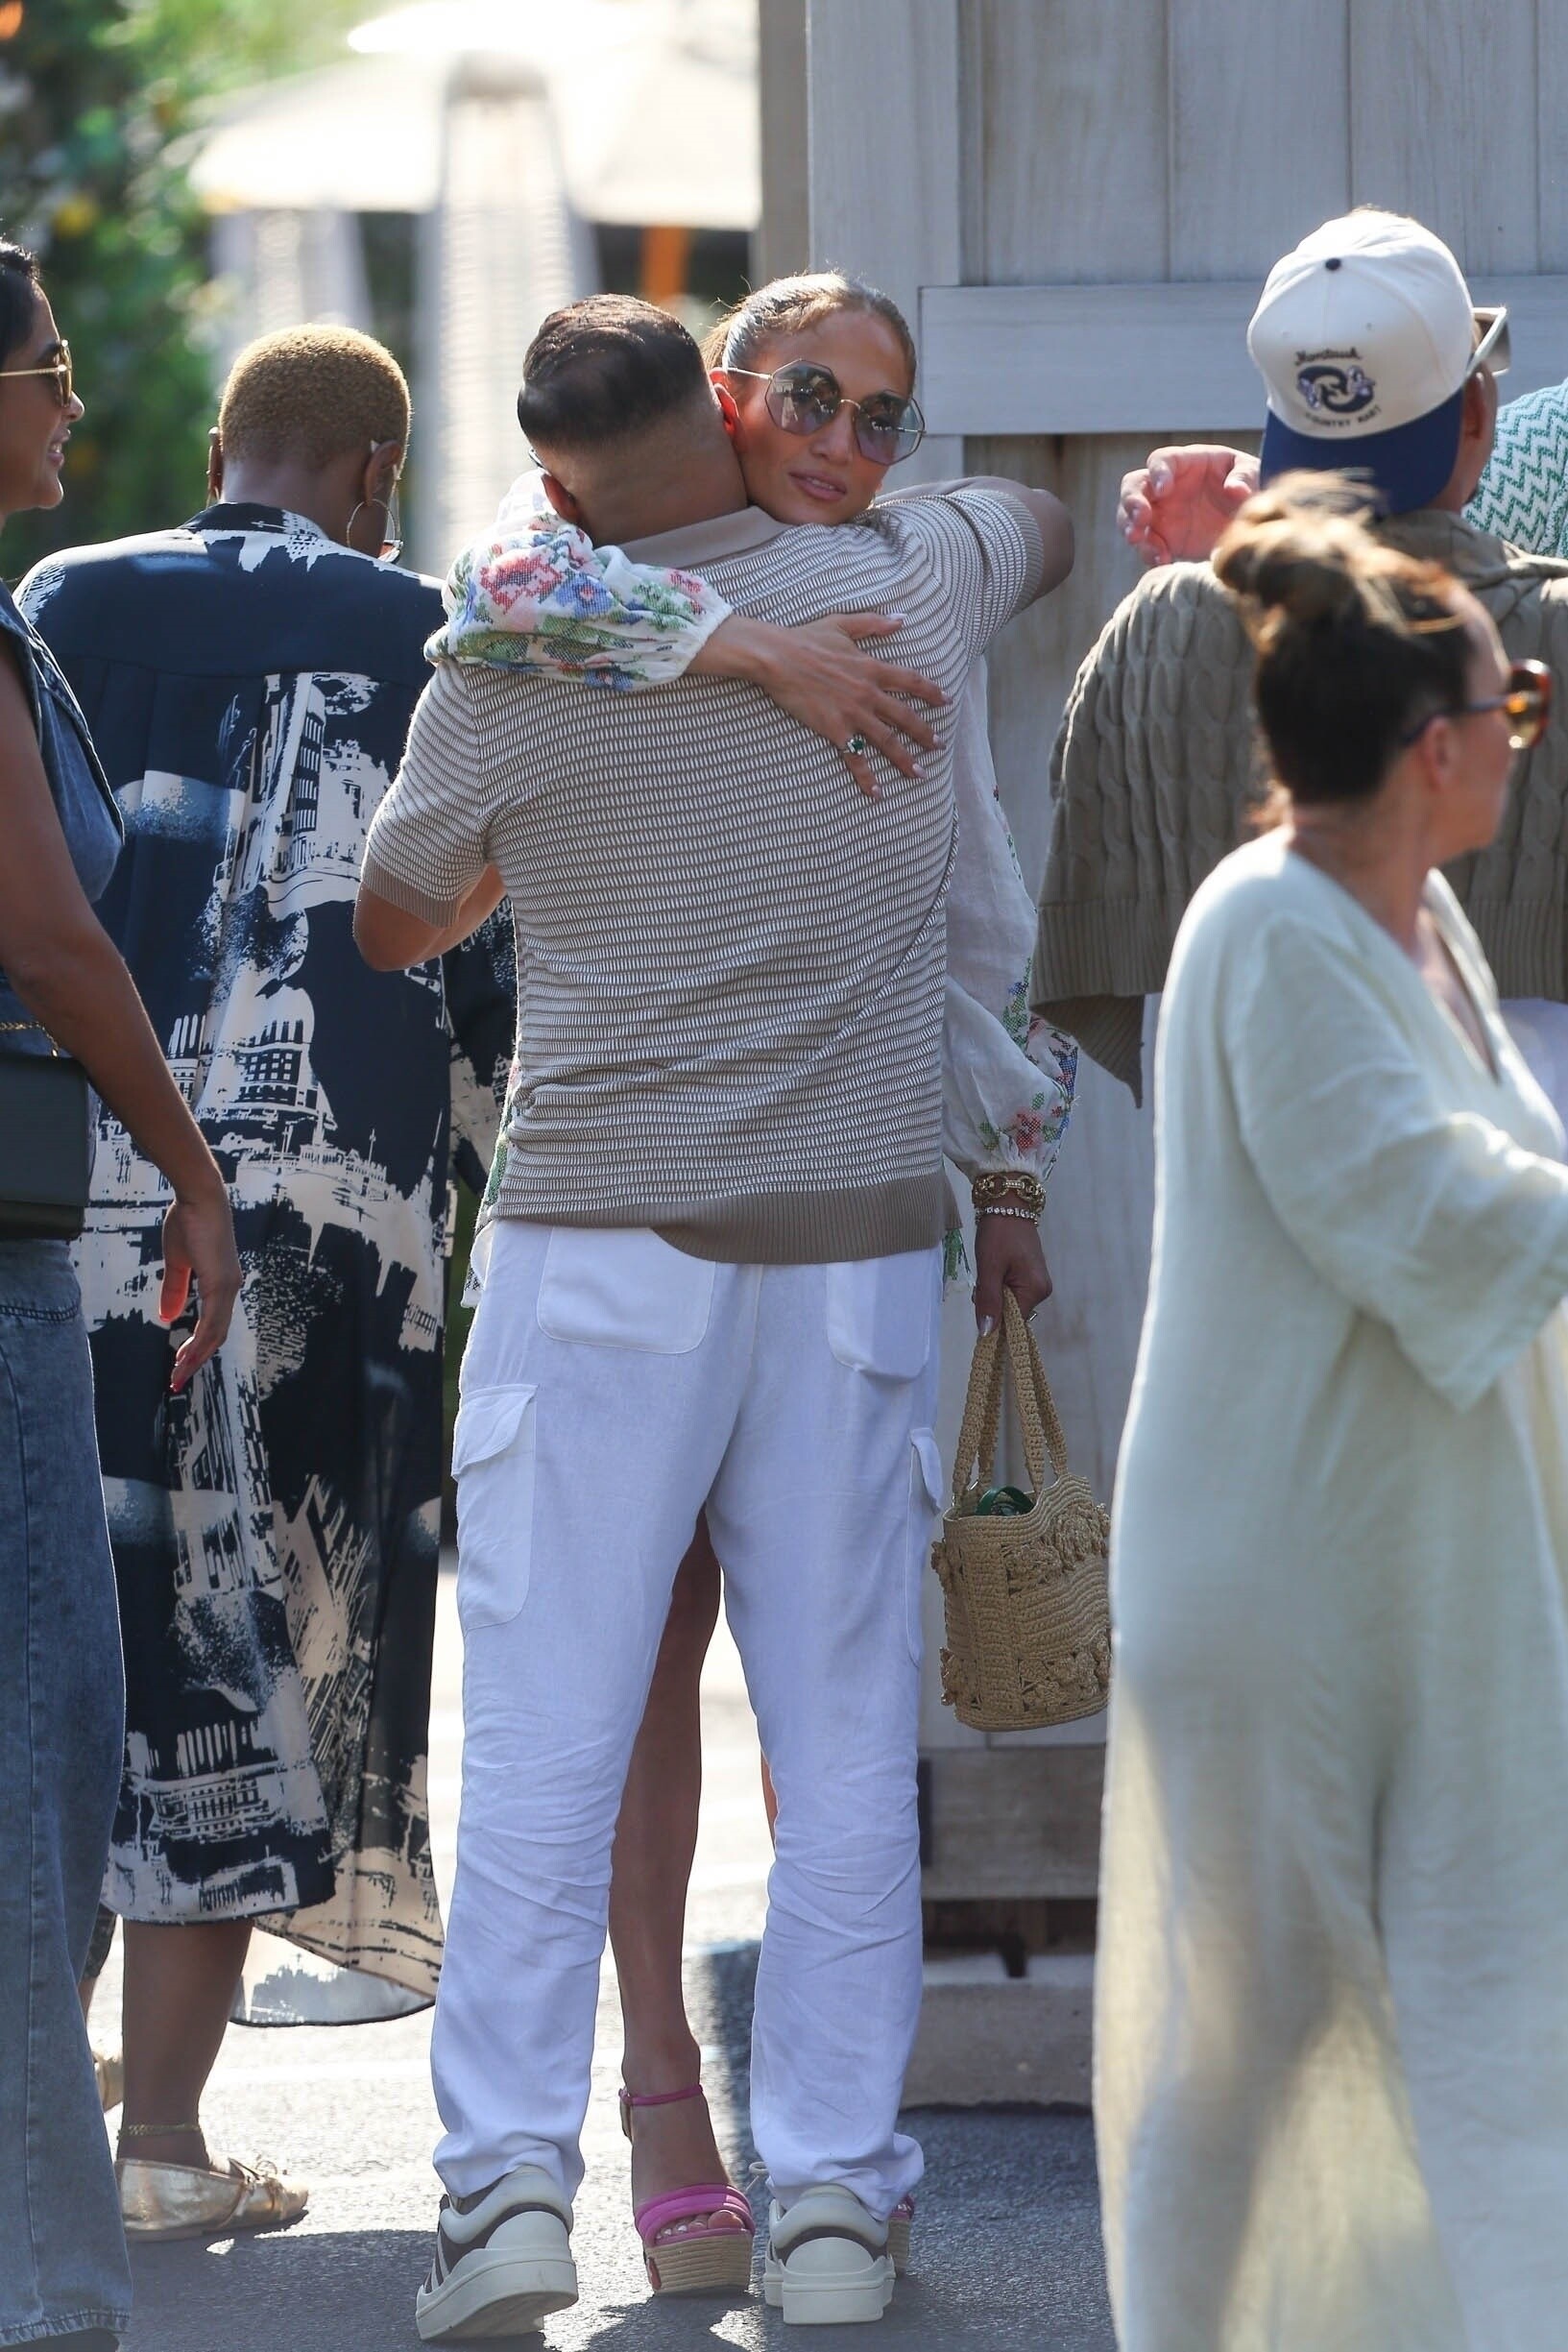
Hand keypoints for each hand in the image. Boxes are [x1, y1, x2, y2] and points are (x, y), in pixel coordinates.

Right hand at [159, 1179, 240, 1392]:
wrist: (199, 1197)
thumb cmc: (188, 1221)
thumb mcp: (177, 1261)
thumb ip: (175, 1289)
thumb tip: (168, 1317)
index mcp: (221, 1284)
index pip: (213, 1325)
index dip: (198, 1347)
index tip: (180, 1364)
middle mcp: (229, 1288)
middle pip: (216, 1336)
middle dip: (197, 1360)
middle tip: (178, 1380)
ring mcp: (228, 1286)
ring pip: (215, 1333)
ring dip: (196, 1356)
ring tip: (178, 1374)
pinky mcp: (221, 1282)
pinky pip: (213, 1319)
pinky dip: (201, 1340)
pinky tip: (187, 1354)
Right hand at [704, 612, 946, 798]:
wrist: (778, 659)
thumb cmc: (806, 639)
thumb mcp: (843, 624)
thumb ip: (874, 623)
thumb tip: (901, 619)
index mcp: (872, 668)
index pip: (912, 681)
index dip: (932, 692)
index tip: (946, 702)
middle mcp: (868, 693)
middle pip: (906, 717)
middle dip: (925, 733)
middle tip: (938, 746)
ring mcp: (853, 714)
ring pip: (887, 741)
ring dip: (905, 759)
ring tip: (919, 773)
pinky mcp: (835, 730)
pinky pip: (855, 757)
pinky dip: (867, 777)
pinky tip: (877, 792)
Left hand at [973, 1211, 1051, 1332]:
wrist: (1008, 1205)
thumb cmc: (999, 1233)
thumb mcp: (989, 1267)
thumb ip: (989, 1301)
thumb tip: (987, 1333)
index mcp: (1036, 1290)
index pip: (1013, 1321)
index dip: (994, 1317)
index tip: (980, 1303)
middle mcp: (1042, 1290)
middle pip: (1012, 1312)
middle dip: (993, 1303)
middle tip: (982, 1282)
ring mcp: (1038, 1283)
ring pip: (1010, 1302)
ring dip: (994, 1294)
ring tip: (988, 1272)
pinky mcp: (1032, 1275)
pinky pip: (1013, 1291)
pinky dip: (999, 1286)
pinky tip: (993, 1271)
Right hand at [1117, 445, 1260, 565]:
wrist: (1247, 520)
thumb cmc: (1247, 483)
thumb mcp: (1252, 472)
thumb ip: (1244, 476)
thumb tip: (1235, 490)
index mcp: (1184, 463)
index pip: (1160, 461)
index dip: (1157, 473)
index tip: (1163, 490)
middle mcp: (1165, 488)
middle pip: (1133, 487)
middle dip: (1132, 502)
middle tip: (1141, 519)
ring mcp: (1160, 514)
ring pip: (1130, 517)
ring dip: (1130, 528)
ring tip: (1138, 541)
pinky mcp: (1163, 539)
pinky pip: (1147, 546)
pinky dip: (1149, 553)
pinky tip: (1162, 561)